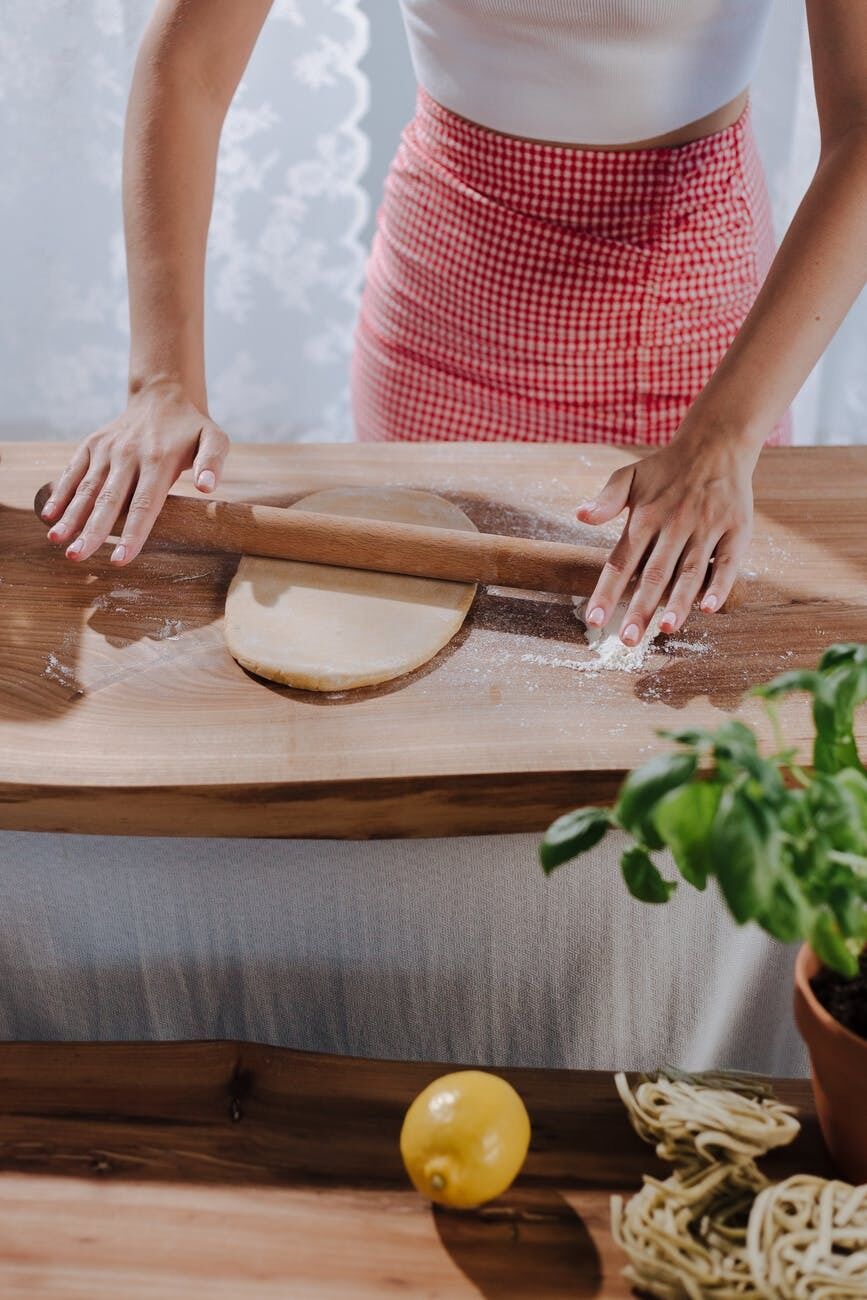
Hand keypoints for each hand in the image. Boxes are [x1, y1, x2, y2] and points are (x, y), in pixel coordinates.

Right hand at [40, 379, 228, 566]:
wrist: (163, 395)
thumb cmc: (192, 428)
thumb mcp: (215, 439)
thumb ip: (213, 462)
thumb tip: (207, 487)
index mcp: (159, 461)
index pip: (144, 505)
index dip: (132, 534)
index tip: (120, 559)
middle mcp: (128, 455)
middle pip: (109, 501)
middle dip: (92, 531)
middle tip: (76, 556)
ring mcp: (107, 450)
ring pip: (87, 488)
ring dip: (70, 515)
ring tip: (56, 540)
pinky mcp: (91, 445)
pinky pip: (73, 471)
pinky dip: (59, 492)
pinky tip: (49, 515)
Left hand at [576, 420, 757, 643]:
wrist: (717, 444)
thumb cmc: (666, 468)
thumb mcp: (629, 476)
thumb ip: (606, 500)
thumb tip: (579, 516)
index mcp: (644, 517)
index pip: (621, 562)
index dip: (607, 592)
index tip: (594, 621)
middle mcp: (675, 525)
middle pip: (654, 574)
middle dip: (640, 609)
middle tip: (628, 640)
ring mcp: (707, 528)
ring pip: (690, 572)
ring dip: (678, 602)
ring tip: (665, 628)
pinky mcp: (736, 530)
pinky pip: (728, 562)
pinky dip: (719, 585)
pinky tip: (709, 608)